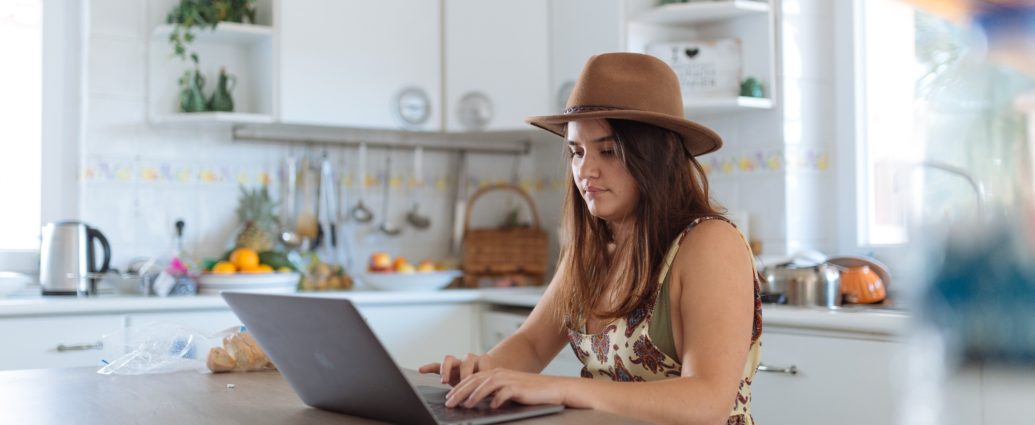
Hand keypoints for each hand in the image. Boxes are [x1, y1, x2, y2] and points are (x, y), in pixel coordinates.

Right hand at [418, 353, 497, 385]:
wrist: (486, 373)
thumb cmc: (491, 379)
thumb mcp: (494, 382)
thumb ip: (493, 386)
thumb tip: (497, 394)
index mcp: (483, 361)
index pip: (483, 361)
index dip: (482, 371)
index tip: (482, 383)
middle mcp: (469, 359)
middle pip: (466, 361)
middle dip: (465, 373)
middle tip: (464, 384)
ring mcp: (457, 362)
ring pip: (450, 359)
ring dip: (446, 370)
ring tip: (444, 381)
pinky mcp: (448, 368)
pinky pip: (436, 365)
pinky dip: (429, 367)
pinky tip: (421, 370)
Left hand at [444, 368, 567, 408]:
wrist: (551, 388)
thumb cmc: (528, 391)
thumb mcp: (507, 389)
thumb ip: (492, 392)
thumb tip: (474, 401)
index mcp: (495, 373)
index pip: (472, 378)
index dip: (458, 387)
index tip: (448, 397)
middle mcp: (500, 374)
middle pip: (475, 380)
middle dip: (460, 392)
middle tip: (449, 402)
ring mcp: (509, 380)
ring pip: (486, 385)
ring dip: (474, 395)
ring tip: (465, 405)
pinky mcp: (519, 387)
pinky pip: (505, 392)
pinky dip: (497, 399)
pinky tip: (492, 406)